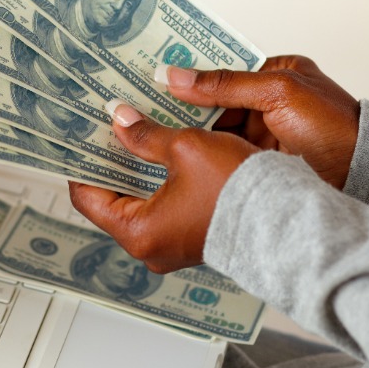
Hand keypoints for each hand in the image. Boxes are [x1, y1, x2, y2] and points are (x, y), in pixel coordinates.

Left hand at [68, 101, 259, 273]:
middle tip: (106, 126)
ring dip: (137, 167)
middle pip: (113, 199)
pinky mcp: (191, 238)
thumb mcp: (186, 149)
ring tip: (134, 131)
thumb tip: (120, 119)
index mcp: (138, 233)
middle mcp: (150, 248)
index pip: (87, 198)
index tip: (79, 137)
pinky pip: (163, 207)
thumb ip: (145, 135)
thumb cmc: (239, 190)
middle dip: (112, 160)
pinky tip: (162, 149)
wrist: (289, 218)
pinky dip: (159, 179)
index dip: (82, 163)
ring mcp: (171, 246)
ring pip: (140, 201)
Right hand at [159, 56, 358, 188]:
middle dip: (187, 112)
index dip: (193, 78)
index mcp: (278, 74)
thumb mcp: (277, 93)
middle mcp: (270, 104)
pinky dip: (209, 159)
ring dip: (195, 138)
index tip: (159, 83)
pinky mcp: (264, 165)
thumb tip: (178, 77)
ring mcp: (266, 136)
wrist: (362, 175)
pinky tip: (183, 161)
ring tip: (157, 139)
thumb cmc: (334, 127)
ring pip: (219, 134)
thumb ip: (226, 85)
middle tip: (148, 113)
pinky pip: (228, 157)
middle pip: (217, 105)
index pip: (225, 72)